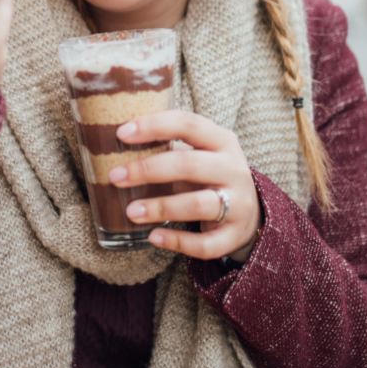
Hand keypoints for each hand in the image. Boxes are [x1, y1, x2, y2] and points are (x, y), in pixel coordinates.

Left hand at [108, 110, 261, 260]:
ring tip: (131, 212)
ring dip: (160, 207)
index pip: (188, 124)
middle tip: (115, 177)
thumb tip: (115, 143)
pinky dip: (177, 241)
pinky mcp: (234, 235)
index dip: (154, 126)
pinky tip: (153, 237)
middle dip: (148, 170)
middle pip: (189, 164)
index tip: (121, 133)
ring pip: (198, 204)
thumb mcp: (200, 153)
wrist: (251, 212)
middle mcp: (233, 169)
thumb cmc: (210, 176)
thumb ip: (170, 146)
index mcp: (222, 141)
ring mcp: (238, 203)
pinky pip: (205, 243)